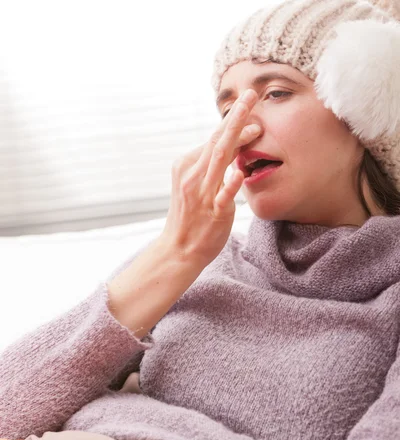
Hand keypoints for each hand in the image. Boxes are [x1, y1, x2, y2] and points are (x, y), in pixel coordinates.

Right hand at [159, 89, 258, 268]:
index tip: (247, 103)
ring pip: (219, 161)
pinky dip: (230, 183)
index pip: (212, 139)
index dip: (231, 120)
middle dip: (235, 116)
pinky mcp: (212, 213)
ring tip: (255, 124)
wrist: (177, 251)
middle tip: (252, 94)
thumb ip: (207, 167)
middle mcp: (192, 175)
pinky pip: (223, 196)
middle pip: (216, 141)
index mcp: (186, 166)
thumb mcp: (193, 186)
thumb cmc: (188, 218)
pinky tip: (241, 171)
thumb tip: (227, 147)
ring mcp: (201, 194)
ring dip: (237, 140)